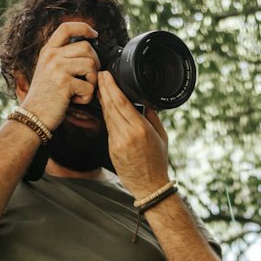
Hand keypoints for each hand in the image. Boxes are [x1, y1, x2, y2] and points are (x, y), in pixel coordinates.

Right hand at [19, 21, 99, 131]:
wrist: (33, 115)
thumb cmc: (44, 96)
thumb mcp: (48, 70)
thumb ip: (62, 58)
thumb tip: (87, 50)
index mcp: (48, 50)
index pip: (66, 28)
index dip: (84, 27)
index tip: (95, 34)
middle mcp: (52, 56)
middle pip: (86, 47)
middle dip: (95, 63)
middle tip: (89, 78)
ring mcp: (57, 68)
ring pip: (91, 64)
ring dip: (92, 81)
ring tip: (82, 90)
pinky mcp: (64, 83)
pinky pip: (89, 85)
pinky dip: (87, 96)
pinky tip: (76, 100)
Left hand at [97, 71, 169, 199]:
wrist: (149, 186)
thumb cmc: (158, 162)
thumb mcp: (162, 136)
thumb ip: (153, 117)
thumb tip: (145, 102)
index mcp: (141, 130)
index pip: (122, 103)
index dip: (112, 87)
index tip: (107, 75)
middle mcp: (127, 135)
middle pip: (111, 106)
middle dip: (104, 88)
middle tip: (99, 74)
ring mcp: (117, 142)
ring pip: (107, 115)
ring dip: (102, 99)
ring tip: (100, 86)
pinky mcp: (111, 149)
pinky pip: (108, 127)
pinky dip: (106, 114)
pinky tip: (104, 105)